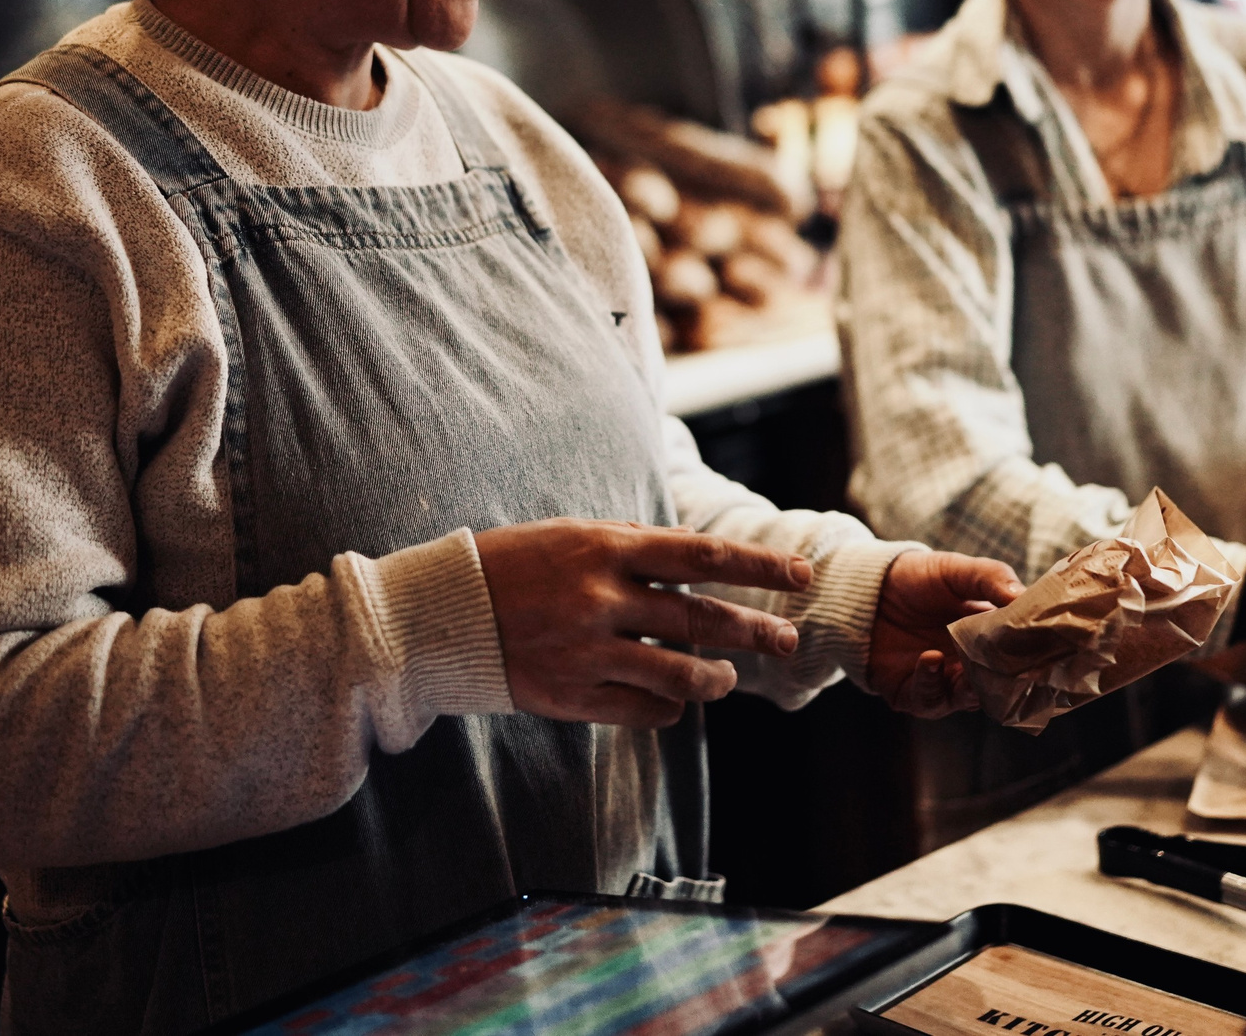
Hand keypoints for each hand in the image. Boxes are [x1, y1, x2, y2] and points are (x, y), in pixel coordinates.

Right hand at [475, 520, 811, 728]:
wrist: (443, 616)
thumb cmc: (513, 566)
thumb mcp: (571, 535)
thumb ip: (633, 545)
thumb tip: (694, 548)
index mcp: (605, 549)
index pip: (702, 555)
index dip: (759, 566)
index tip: (802, 574)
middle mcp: (602, 599)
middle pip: (702, 619)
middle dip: (755, 630)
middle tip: (790, 640)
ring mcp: (588, 652)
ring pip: (681, 674)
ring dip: (716, 679)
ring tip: (728, 678)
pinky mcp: (573, 696)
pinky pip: (645, 710)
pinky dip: (670, 706)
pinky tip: (675, 699)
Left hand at [866, 549, 1022, 717]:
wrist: (865, 588)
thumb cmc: (917, 577)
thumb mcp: (957, 570)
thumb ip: (990, 578)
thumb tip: (1023, 595)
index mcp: (988, 638)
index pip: (1017, 655)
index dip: (1029, 656)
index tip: (1041, 650)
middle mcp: (967, 665)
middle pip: (997, 684)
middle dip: (1004, 681)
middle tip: (1009, 670)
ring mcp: (941, 681)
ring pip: (966, 699)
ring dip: (970, 689)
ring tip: (967, 670)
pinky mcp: (910, 693)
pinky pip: (928, 700)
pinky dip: (931, 683)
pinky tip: (930, 658)